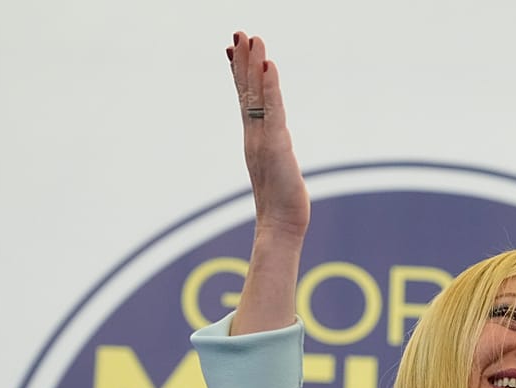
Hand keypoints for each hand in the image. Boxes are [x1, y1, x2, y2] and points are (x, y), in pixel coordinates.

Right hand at [229, 32, 308, 241]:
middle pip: (247, 91)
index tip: (232, 49)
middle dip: (243, 61)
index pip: (245, 99)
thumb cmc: (283, 202)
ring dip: (254, 65)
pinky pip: (273, 110)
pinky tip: (269, 66)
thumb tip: (275, 149)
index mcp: (254, 138)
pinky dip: (270, 87)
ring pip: (256, 96)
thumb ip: (274, 153)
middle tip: (238, 33)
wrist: (280, 226)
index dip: (239, 74)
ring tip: (251, 39)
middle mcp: (254, 135)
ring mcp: (263, 138)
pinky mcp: (276, 145)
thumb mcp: (277, 168)